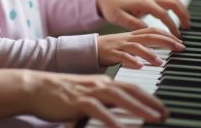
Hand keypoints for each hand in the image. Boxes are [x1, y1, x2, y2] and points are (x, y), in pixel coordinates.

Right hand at [26, 71, 166, 127]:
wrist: (36, 87)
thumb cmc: (61, 94)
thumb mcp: (87, 95)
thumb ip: (104, 102)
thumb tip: (120, 114)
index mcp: (103, 83)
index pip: (132, 88)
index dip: (149, 98)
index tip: (162, 109)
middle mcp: (100, 84)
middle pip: (131, 90)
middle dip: (151, 102)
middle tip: (165, 114)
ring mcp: (89, 92)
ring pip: (118, 97)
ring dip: (138, 108)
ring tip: (152, 118)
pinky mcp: (77, 101)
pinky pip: (97, 110)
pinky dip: (109, 118)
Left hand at [97, 0, 190, 36]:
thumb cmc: (111, 7)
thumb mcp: (119, 18)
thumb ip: (134, 24)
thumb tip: (148, 31)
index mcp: (143, 3)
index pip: (163, 14)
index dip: (172, 26)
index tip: (176, 37)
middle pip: (173, 2)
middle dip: (183, 15)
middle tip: (188, 28)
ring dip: (182, 9)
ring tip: (187, 23)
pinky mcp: (149, 0)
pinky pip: (167, 1)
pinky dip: (175, 8)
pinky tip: (177, 18)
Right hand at [98, 27, 184, 67]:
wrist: (88, 48)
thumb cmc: (110, 49)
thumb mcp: (128, 45)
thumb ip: (142, 47)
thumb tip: (160, 55)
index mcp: (133, 35)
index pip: (154, 31)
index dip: (168, 35)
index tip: (181, 42)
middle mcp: (128, 39)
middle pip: (149, 36)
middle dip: (166, 41)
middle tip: (180, 48)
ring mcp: (119, 46)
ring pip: (136, 47)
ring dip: (149, 54)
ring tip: (159, 62)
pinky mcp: (110, 54)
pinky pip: (121, 57)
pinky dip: (131, 61)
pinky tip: (138, 66)